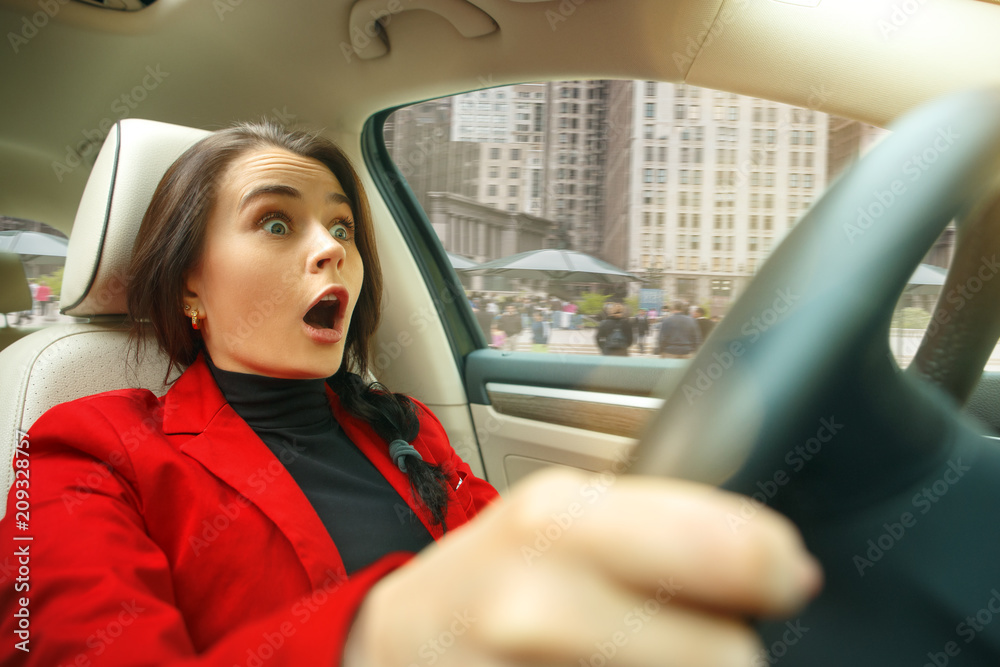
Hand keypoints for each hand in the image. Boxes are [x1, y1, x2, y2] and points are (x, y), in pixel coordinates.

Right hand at [345, 468, 821, 666]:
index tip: (784, 577)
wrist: (404, 642)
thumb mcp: (561, 518)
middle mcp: (535, 603)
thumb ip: (656, 524)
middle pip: (724, 653)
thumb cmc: (492, 577)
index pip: (724, 549)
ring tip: (638, 655)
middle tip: (709, 638)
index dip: (773, 568)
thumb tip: (772, 557)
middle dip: (729, 648)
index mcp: (557, 519)